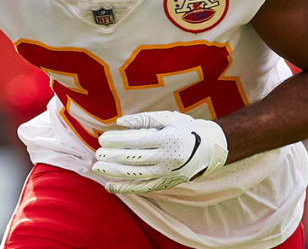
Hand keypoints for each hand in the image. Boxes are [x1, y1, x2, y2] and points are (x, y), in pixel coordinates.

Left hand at [93, 111, 227, 193]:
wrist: (210, 149)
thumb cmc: (185, 129)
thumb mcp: (168, 118)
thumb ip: (144, 119)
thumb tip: (120, 122)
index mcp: (168, 139)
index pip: (136, 141)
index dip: (117, 141)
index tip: (102, 139)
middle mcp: (167, 158)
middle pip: (133, 159)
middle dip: (112, 157)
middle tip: (97, 154)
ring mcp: (166, 173)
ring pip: (135, 174)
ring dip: (113, 172)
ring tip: (97, 168)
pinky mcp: (166, 183)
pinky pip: (142, 188)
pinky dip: (125, 188)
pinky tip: (110, 185)